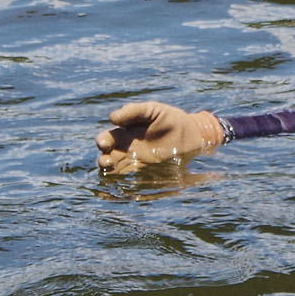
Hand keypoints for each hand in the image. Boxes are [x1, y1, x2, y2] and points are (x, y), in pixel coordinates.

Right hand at [95, 100, 224, 174]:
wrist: (193, 135)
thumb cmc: (172, 119)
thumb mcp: (153, 110)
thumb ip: (133, 111)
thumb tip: (112, 118)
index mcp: (126, 134)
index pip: (107, 139)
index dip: (102, 141)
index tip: (103, 143)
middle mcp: (127, 151)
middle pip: (108, 158)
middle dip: (103, 161)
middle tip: (106, 161)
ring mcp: (137, 164)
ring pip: (117, 171)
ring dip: (110, 174)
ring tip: (111, 172)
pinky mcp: (148, 174)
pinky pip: (132, 180)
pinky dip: (123, 184)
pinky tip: (121, 185)